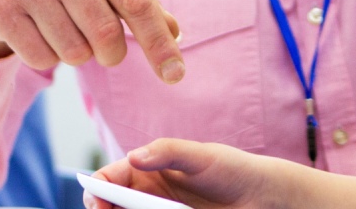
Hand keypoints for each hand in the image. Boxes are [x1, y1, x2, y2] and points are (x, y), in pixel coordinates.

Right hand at [0, 0, 183, 82]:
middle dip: (111, 53)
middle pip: (106, 34)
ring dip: (76, 54)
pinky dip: (46, 57)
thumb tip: (175, 31)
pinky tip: (36, 33)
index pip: (136, 2)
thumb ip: (138, 3)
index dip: (159, 42)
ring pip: (74, 53)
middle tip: (103, 47)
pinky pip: (40, 59)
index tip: (176, 75)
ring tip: (62, 29)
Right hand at [86, 139, 285, 208]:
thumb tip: (132, 157)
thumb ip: (168, 152)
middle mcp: (146, 194)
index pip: (108, 179)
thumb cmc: (230, 168)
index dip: (96, 190)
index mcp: (147, 169)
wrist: (259, 195)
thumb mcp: (201, 156)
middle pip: (110, 207)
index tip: (99, 202)